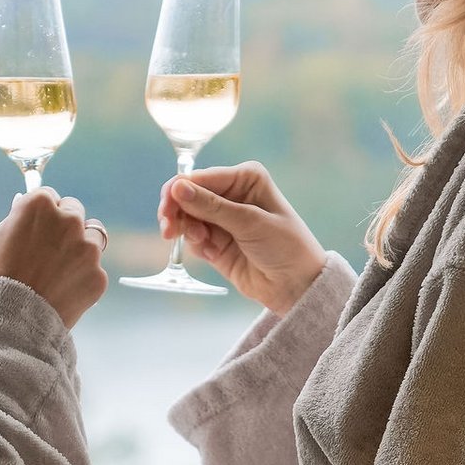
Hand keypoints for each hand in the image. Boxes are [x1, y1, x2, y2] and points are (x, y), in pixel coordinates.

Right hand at [0, 189, 109, 327]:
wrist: (7, 323)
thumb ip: (17, 220)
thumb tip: (25, 209)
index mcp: (40, 205)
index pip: (49, 196)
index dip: (41, 213)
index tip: (37, 226)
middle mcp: (69, 220)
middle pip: (75, 211)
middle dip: (65, 225)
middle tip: (50, 247)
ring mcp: (87, 249)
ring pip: (94, 236)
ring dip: (81, 246)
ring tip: (60, 268)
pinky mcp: (98, 275)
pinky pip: (93, 269)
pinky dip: (82, 277)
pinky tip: (62, 290)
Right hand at [159, 162, 327, 315]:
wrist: (297, 286)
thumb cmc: (285, 247)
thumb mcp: (250, 223)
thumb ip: (211, 206)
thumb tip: (177, 188)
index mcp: (245, 178)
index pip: (201, 178)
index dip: (179, 192)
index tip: (167, 211)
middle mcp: (231, 194)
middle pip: (187, 195)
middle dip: (177, 212)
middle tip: (168, 230)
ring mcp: (222, 218)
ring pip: (186, 217)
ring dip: (187, 230)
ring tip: (203, 243)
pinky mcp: (216, 241)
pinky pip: (192, 237)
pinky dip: (196, 244)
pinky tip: (212, 252)